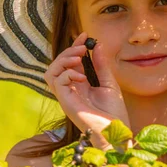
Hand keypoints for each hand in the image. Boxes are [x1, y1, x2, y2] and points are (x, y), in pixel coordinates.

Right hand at [44, 32, 128, 149]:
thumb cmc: (114, 112)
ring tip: (79, 59)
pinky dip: (67, 74)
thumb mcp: (109, 83)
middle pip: (57, 65)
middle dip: (68, 51)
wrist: (116, 131)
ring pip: (50, 72)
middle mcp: (71, 89)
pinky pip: (57, 82)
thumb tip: (97, 46)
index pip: (71, 61)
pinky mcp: (66, 102)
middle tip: (83, 48)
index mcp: (80, 84)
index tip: (85, 35)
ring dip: (63, 60)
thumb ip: (101, 66)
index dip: (75, 46)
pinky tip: (82, 77)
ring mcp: (67, 96)